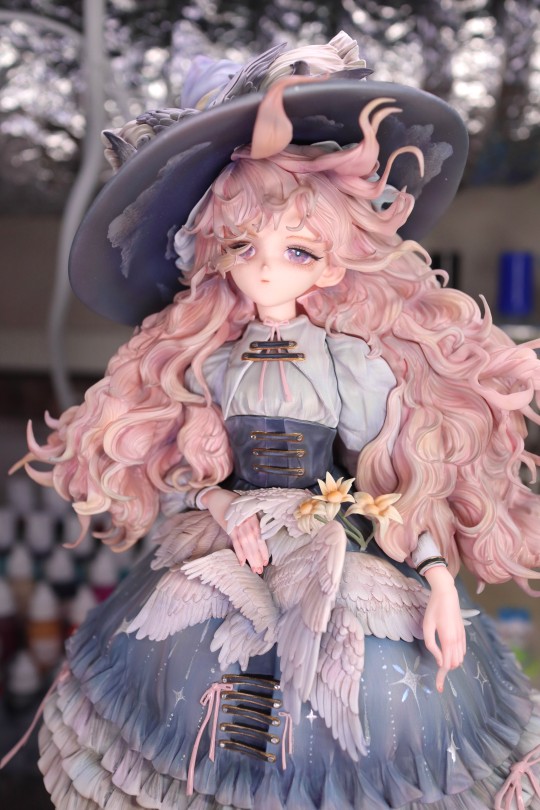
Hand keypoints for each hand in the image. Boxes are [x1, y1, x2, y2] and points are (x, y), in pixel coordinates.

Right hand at [200, 488, 268, 573]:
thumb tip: (258, 540)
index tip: (266, 562)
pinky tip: (242, 562)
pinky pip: (236, 541)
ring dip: (251, 558)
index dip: (263, 550)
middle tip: (260, 570)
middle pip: (254, 543)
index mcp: (253, 518)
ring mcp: (238, 524)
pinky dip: (239, 552)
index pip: (260, 538)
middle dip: (258, 557)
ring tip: (255, 570)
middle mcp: (248, 521)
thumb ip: (252, 523)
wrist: (218, 497)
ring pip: (247, 544)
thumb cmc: (233, 506)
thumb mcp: (245, 512)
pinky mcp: (229, 526)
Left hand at [422, 566, 465, 692]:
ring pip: (459, 659)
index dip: (442, 677)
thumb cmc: (434, 609)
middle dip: (445, 670)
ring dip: (451, 663)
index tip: (438, 688)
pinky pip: (462, 651)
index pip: (447, 665)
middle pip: (454, 664)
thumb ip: (432, 645)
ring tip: (440, 661)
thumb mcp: (427, 627)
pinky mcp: (463, 634)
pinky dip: (455, 656)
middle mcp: (457, 641)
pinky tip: (448, 654)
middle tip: (437, 677)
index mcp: (448, 640)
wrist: (447, 594)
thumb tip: (440, 661)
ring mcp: (462, 637)